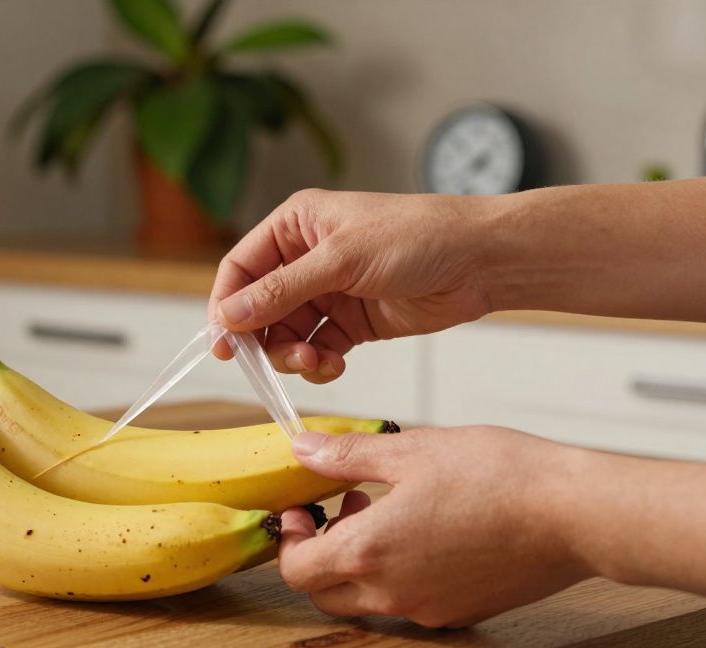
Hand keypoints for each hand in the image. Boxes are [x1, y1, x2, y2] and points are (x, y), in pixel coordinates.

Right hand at [208, 189, 495, 382]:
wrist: (481, 261)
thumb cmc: (418, 237)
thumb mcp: (341, 260)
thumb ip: (281, 291)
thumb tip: (230, 316)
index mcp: (296, 225)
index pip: (241, 267)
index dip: (226, 305)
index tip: (224, 343)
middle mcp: (306, 258)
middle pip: (259, 307)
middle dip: (264, 338)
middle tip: (273, 362)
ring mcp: (329, 291)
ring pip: (287, 333)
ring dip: (293, 354)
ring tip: (315, 361)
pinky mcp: (352, 321)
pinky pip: (318, 348)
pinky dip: (319, 362)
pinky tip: (334, 364)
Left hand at [277, 426, 591, 627]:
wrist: (575, 514)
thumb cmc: (499, 477)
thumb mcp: (410, 450)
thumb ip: (347, 456)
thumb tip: (303, 448)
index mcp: (369, 553)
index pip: (296, 570)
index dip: (287, 539)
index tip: (299, 509)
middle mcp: (392, 593)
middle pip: (324, 593)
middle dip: (318, 551)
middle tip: (342, 506)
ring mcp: (428, 609)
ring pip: (366, 600)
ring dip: (358, 561)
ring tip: (388, 509)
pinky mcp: (462, 612)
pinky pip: (410, 602)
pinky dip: (399, 573)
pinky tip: (427, 529)